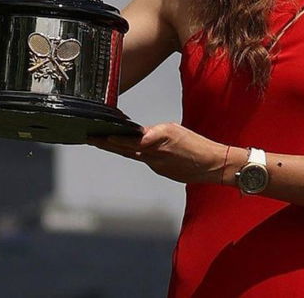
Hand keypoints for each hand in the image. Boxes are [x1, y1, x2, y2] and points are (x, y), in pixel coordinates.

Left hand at [88, 122, 228, 185]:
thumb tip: (140, 136)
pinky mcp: (161, 172)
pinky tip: (135, 150)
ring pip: (133, 154)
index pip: (129, 139)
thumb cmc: (197, 146)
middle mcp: (153, 153)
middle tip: (90, 138)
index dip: (112, 138)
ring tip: (103, 141)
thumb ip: (154, 133)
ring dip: (119, 148)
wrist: (213, 165)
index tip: (98, 135)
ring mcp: (156, 165)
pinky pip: (146, 160)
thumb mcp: (175, 130)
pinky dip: (139, 155)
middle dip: (106, 143)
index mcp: (158, 139)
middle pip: (125, 148)